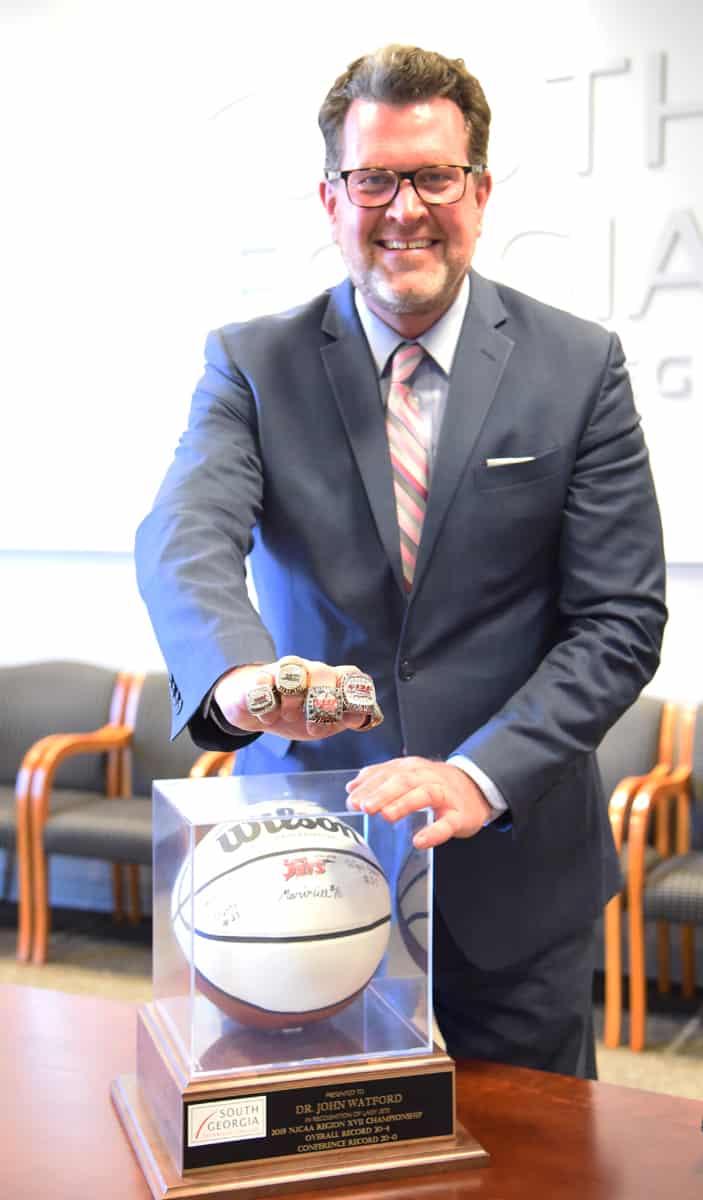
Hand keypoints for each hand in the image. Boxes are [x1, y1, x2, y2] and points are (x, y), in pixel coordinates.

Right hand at [214, 658, 370, 740]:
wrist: (260, 710)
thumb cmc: (299, 716)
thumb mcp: (326, 723)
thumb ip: (347, 718)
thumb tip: (366, 716)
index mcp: (333, 682)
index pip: (351, 675)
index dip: (352, 695)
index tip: (345, 718)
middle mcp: (311, 670)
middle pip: (323, 672)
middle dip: (320, 702)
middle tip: (312, 726)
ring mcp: (285, 670)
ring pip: (294, 675)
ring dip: (292, 703)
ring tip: (287, 717)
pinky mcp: (260, 676)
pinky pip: (264, 684)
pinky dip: (267, 706)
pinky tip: (267, 716)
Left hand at [345, 757, 491, 848]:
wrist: (476, 789)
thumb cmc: (437, 785)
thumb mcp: (408, 776)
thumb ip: (380, 779)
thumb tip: (352, 788)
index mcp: (412, 768)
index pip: (388, 773)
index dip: (369, 785)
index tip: (352, 798)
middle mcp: (428, 777)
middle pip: (403, 781)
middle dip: (382, 793)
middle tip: (364, 807)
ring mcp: (445, 795)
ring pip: (424, 795)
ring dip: (404, 804)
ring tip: (386, 816)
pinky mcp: (459, 815)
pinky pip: (447, 823)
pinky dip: (433, 832)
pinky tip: (420, 841)